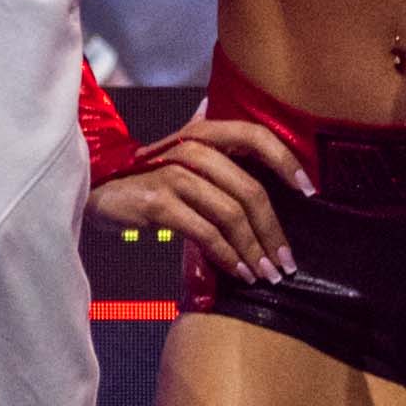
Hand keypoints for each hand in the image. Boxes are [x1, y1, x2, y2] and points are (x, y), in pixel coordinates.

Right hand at [80, 116, 308, 284]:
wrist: (96, 193)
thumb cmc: (146, 181)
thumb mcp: (183, 162)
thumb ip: (221, 161)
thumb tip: (268, 166)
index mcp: (202, 133)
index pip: (254, 135)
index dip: (285, 161)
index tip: (308, 190)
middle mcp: (190, 146)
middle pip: (249, 189)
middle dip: (273, 231)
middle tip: (285, 261)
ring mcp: (174, 173)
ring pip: (231, 214)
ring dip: (253, 249)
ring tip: (264, 272)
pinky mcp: (160, 202)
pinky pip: (206, 232)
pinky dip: (227, 255)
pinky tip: (237, 270)